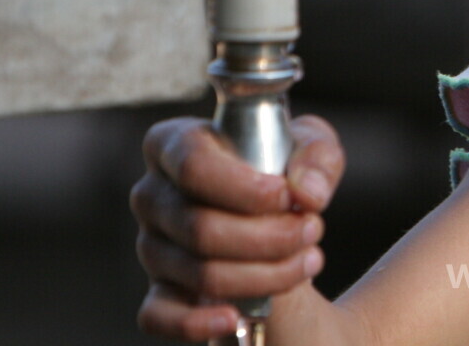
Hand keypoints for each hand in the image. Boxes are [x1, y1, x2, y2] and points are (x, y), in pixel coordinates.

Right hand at [131, 114, 344, 340]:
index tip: (287, 197)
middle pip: (200, 227)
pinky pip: (159, 317)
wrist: (277, 218)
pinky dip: (199, 323)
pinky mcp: (157, 292)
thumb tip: (307, 193)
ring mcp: (151, 246)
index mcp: (174, 144)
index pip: (193, 165)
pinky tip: (237, 318)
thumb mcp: (312, 148)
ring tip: (308, 259)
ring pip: (200, 272)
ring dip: (265, 274)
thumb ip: (317, 158)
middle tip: (313, 230)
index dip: (245, 188)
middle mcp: (152, 194)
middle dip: (269, 236)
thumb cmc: (285, 172)